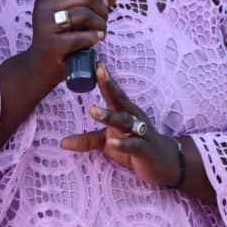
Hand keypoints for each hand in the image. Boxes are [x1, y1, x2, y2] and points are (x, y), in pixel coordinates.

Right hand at [21, 0, 123, 88]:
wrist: (40, 66)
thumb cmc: (62, 36)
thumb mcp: (76, 13)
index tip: (101, 1)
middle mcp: (44, 5)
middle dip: (102, 9)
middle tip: (102, 21)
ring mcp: (45, 24)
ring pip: (84, 14)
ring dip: (100, 25)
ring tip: (100, 32)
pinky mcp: (51, 44)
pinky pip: (81, 36)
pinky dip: (94, 38)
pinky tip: (95, 40)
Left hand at [60, 64, 182, 187]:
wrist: (165, 163)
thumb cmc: (135, 146)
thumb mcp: (109, 142)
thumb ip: (87, 140)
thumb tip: (61, 142)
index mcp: (125, 112)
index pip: (114, 93)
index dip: (105, 78)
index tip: (96, 63)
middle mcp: (133, 118)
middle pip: (120, 100)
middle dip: (109, 86)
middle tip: (98, 72)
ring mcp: (141, 133)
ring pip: (125, 121)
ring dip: (109, 115)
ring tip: (93, 110)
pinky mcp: (145, 150)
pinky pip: (134, 145)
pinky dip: (123, 143)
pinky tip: (112, 143)